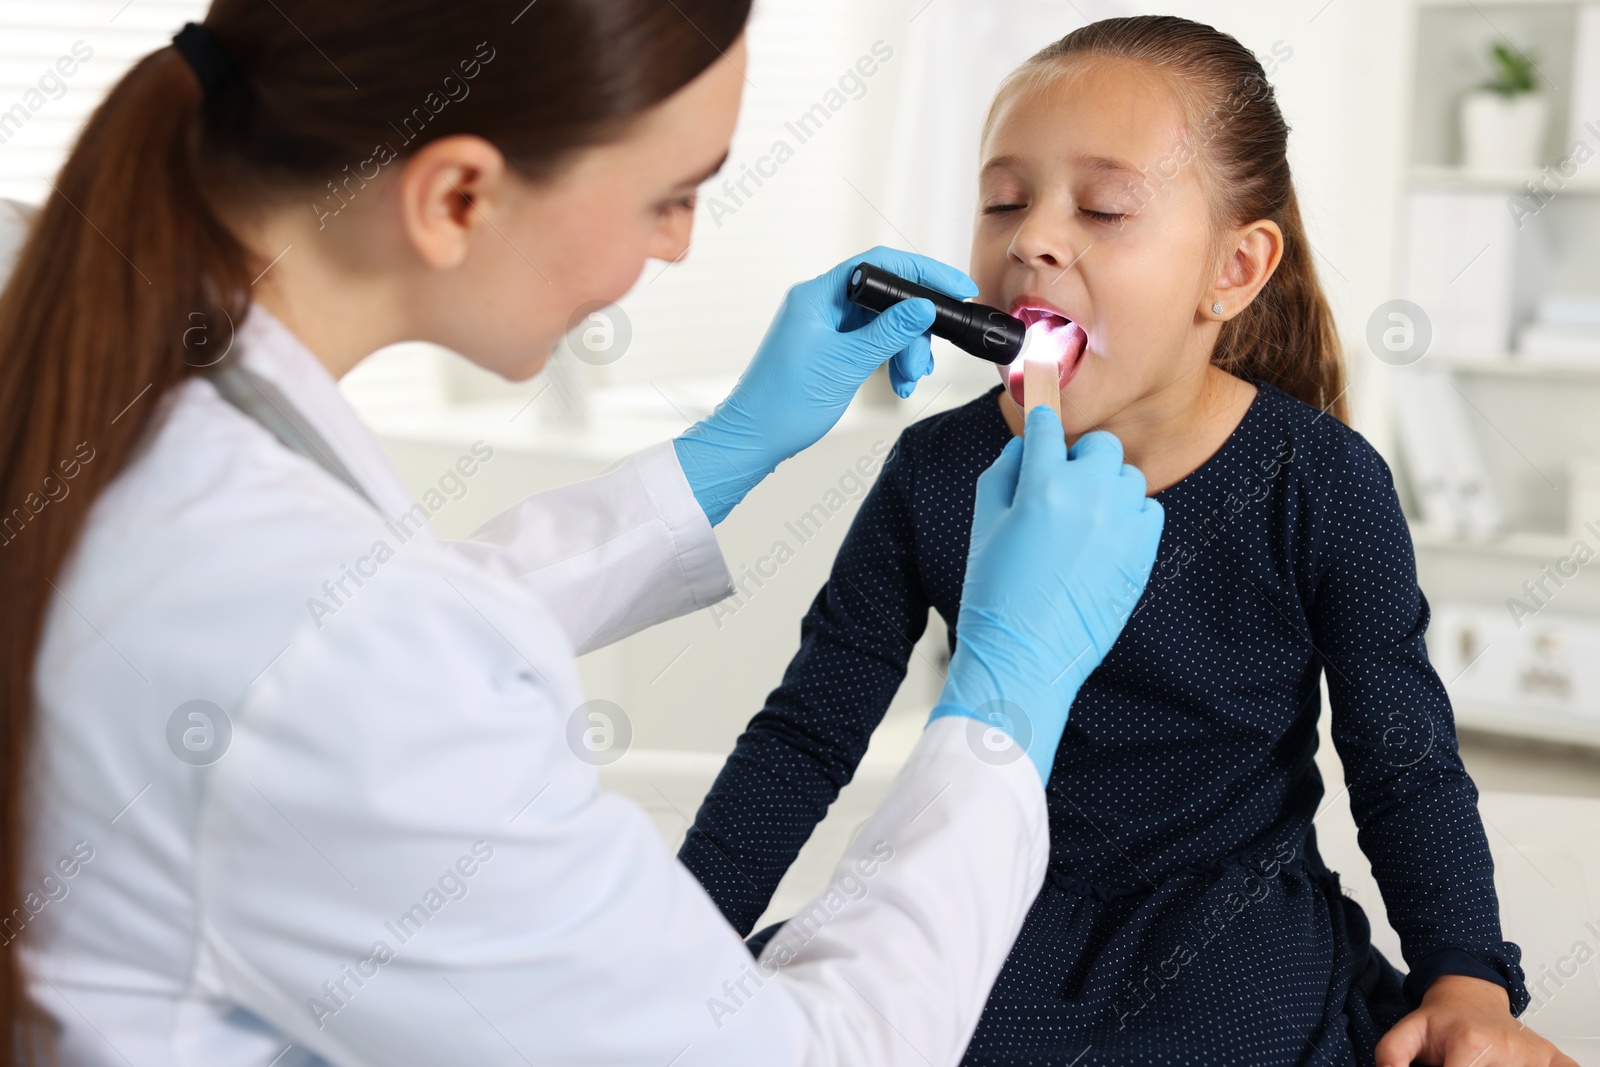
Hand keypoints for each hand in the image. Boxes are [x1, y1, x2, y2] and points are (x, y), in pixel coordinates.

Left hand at [673, 246, 975, 523]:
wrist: (753, 439)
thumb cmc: (785, 402)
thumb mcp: (846, 364)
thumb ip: (888, 332)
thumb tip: (925, 306)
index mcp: (818, 295)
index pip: (880, 264)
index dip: (923, 272)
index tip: (958, 288)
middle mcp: (821, 303)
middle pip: (885, 298)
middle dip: (913, 329)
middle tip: (923, 363)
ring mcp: (825, 326)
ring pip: (882, 324)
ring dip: (903, 350)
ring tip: (908, 380)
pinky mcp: (829, 348)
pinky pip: (870, 343)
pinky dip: (888, 359)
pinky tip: (899, 382)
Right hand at [930, 406, 1163, 782]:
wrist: (1026, 657)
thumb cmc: (998, 598)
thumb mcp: (984, 523)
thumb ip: (1004, 472)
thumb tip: (1026, 445)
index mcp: (1042, 484)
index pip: (1048, 423)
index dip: (1043, 405)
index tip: (1045, 383)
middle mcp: (1087, 496)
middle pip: (1099, 445)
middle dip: (1080, 459)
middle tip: (1060, 488)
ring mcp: (1121, 523)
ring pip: (1126, 476)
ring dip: (1106, 488)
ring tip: (1081, 521)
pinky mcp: (1143, 549)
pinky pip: (1147, 509)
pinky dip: (1128, 516)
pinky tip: (1102, 541)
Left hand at [1375, 975, 1576, 1066]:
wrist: (1470, 992)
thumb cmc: (1442, 1018)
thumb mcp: (1407, 1031)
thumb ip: (1391, 1054)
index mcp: (1471, 1045)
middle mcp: (1507, 1050)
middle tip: (1464, 1063)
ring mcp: (1533, 1055)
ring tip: (1484, 1062)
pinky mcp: (1551, 1057)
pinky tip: (1518, 1066)